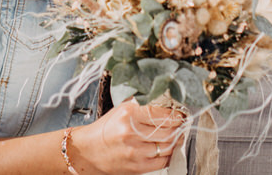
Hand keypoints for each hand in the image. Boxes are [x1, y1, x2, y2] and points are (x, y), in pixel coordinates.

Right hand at [70, 99, 185, 174]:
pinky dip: (170, 154)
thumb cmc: (104, 130)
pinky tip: (169, 148)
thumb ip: (141, 107)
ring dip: (176, 140)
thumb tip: (165, 105)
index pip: (161, 113)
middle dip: (179, 127)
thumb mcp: (120, 110)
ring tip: (178, 135)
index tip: (180, 114)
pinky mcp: (138, 166)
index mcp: (128, 114)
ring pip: (167, 146)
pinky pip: (163, 161)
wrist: (88, 151)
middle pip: (167, 130)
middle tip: (182, 124)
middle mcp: (132, 132)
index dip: (175, 115)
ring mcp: (136, 151)